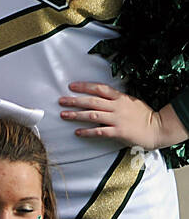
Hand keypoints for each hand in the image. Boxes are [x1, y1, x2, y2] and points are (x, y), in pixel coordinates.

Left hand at [60, 82, 187, 149]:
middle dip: (75, 100)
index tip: (71, 86)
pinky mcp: (118, 132)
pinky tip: (77, 132)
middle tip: (61, 101)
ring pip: (92, 115)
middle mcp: (117, 107)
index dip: (85, 86)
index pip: (100, 88)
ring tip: (63, 115)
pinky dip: (87, 132)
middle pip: (92, 101)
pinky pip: (99, 131)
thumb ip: (116, 100)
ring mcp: (117, 119)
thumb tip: (100, 97)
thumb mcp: (131, 101)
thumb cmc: (143, 115)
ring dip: (76, 115)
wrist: (157, 127)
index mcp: (120, 98)